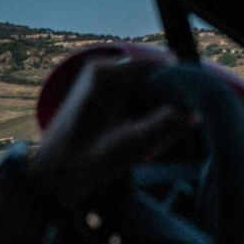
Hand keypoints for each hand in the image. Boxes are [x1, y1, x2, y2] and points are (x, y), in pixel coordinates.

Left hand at [30, 56, 196, 212]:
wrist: (49, 178)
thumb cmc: (81, 164)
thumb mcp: (125, 148)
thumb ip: (161, 128)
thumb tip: (195, 114)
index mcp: (106, 74)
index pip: (163, 65)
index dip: (185, 87)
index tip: (194, 115)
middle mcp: (107, 69)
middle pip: (160, 77)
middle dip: (172, 105)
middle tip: (168, 136)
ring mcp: (108, 81)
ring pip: (155, 90)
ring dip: (163, 115)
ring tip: (148, 143)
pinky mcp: (110, 95)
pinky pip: (145, 100)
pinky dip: (152, 119)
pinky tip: (141, 141)